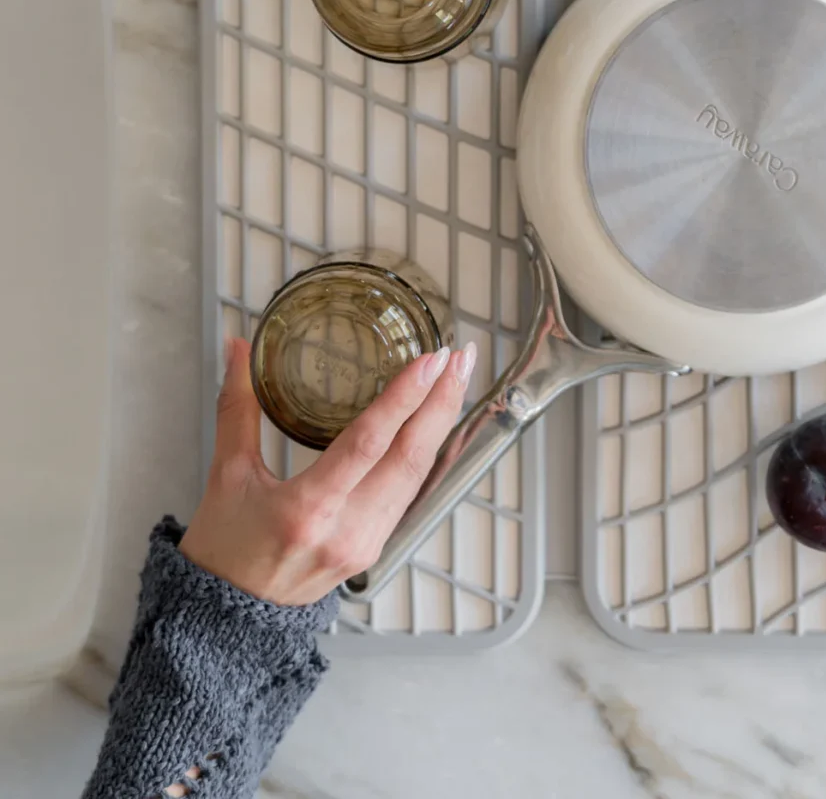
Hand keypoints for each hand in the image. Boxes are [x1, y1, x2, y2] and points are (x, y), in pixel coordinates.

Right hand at [179, 337, 476, 605]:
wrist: (225, 620)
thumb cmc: (222, 550)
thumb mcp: (225, 475)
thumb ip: (237, 407)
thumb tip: (239, 349)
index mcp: (307, 510)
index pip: (368, 444)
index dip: (403, 399)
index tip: (430, 361)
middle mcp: (347, 530)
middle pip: (410, 458)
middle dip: (442, 402)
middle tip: (460, 357)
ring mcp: (367, 543)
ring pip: (417, 475)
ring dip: (440, 423)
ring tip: (455, 378)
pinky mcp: (374, 548)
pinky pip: (409, 492)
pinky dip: (425, 452)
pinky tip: (435, 422)